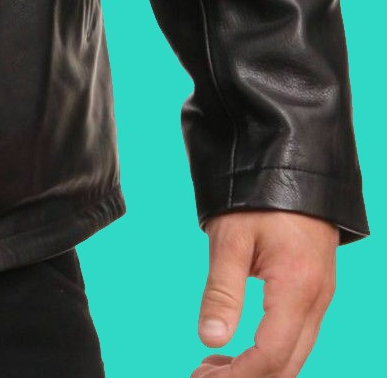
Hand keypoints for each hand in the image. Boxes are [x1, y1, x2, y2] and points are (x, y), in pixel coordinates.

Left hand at [192, 209, 338, 377]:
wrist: (294, 164)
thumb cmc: (259, 195)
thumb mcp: (231, 238)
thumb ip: (222, 290)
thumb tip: (209, 339)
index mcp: (297, 290)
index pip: (271, 355)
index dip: (239, 375)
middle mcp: (317, 301)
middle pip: (287, 364)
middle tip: (201, 377)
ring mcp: (320, 298)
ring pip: (294, 354)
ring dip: (256, 369)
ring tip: (211, 367)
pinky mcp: (314, 291)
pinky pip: (296, 337)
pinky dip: (267, 352)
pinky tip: (235, 350)